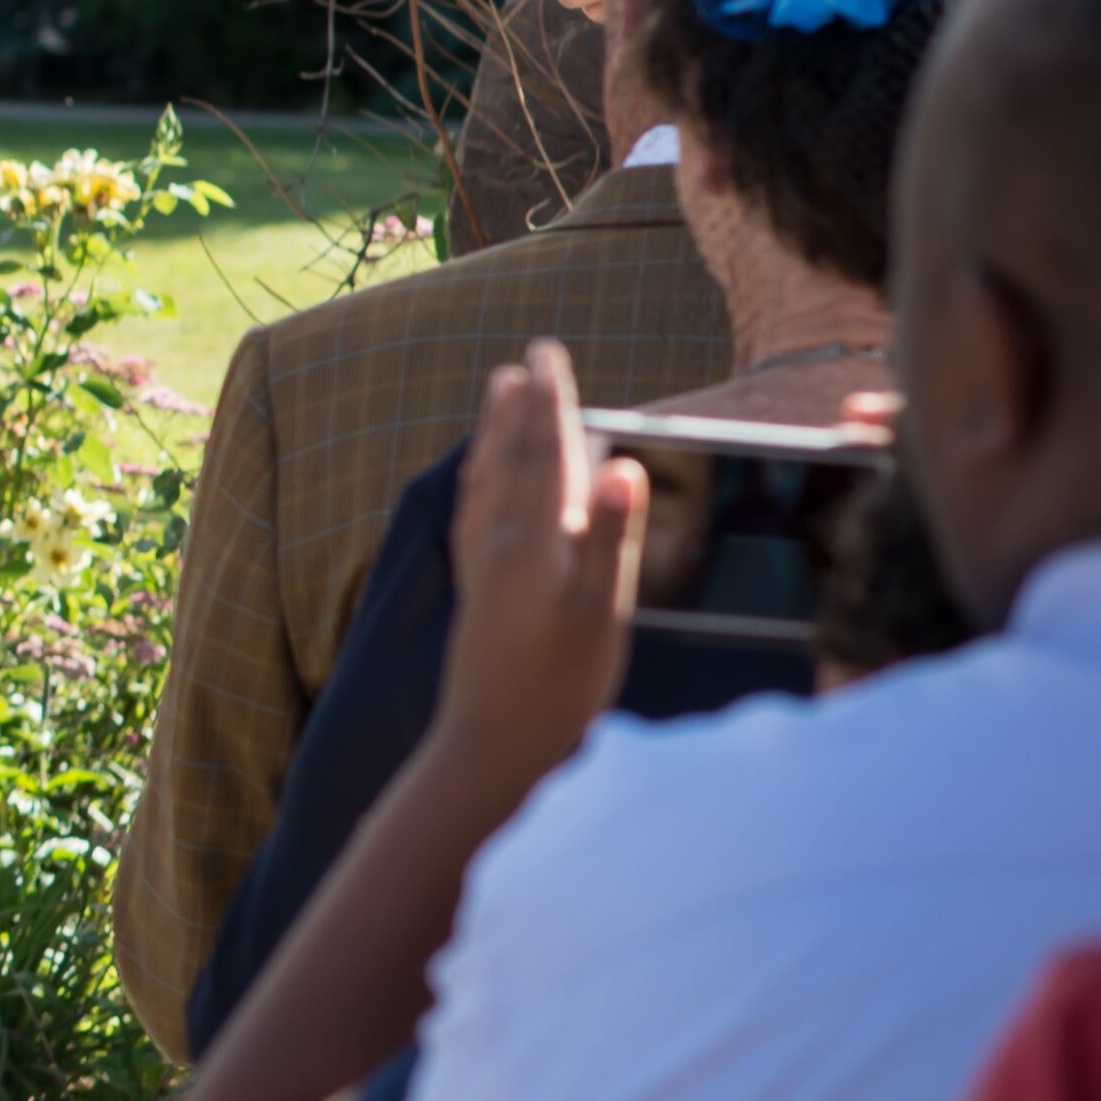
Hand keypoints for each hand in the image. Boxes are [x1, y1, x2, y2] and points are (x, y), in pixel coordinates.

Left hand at [434, 338, 641, 777]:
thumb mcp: (601, 612)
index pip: (543, 454)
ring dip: (497, 435)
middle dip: (524, 407)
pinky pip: (477, 513)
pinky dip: (484, 480)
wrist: (492, 744)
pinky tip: (485, 480)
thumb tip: (624, 463)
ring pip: (489, 481)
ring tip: (498, 394)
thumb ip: (612, 536)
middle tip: (529, 358)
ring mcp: (483, 565)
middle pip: (513, 458)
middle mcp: (498, 542)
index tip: (548, 356)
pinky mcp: (477, 589)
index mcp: (532, 539)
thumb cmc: (558, 684)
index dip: (549, 404)